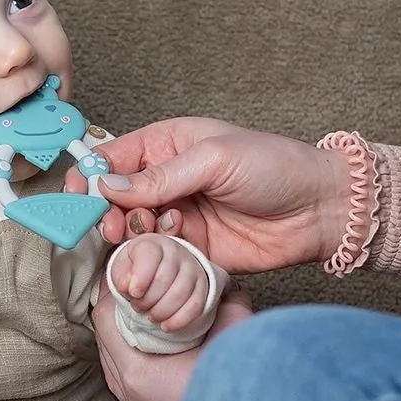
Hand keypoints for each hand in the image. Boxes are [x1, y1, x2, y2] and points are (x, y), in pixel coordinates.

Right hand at [70, 116, 350, 274]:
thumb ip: (159, 176)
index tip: (80, 195)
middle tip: (114, 224)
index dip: (91, 175)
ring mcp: (178, 216)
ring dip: (130, 235)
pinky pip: (158, 256)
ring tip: (144, 233)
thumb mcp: (214, 159)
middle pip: (115, 199)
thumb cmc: (275, 167)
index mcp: (168, 145)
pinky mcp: (192, 250)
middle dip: (106, 212)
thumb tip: (107, 186)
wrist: (320, 210)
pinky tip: (169, 248)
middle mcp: (167, 181)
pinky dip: (154, 256)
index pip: (113, 158)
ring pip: (133, 230)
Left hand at [92, 285, 253, 400]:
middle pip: (105, 341)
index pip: (106, 320)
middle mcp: (131, 394)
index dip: (113, 292)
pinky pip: (125, 380)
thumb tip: (220, 285)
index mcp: (140, 372)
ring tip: (140, 316)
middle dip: (116, 313)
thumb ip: (223, 302)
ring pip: (112, 362)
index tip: (124, 276)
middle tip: (131, 291)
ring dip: (123, 337)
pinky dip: (133, 358)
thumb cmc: (239, 385)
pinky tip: (151, 347)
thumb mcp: (233, 331)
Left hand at [110, 235, 209, 332]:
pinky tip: (165, 326)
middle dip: (147, 300)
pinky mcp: (202, 287)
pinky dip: (179, 320)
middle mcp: (176, 252)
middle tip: (137, 307)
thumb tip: (127, 285)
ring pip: (180, 294)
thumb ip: (121, 275)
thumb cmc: (137, 270)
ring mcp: (192, 269)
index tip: (133, 293)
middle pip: (164, 279)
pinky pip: (195, 306)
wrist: (159, 270)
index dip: (140, 278)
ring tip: (150, 315)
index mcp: (153, 244)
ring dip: (161, 312)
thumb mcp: (122, 269)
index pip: (149, 256)